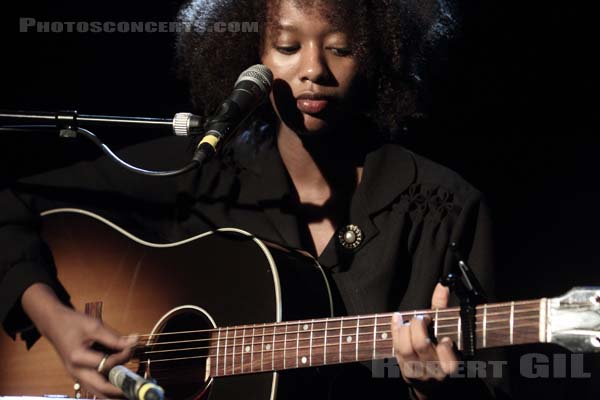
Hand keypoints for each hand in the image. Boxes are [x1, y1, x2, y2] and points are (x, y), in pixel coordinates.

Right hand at [22, 283, 136, 397]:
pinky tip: (120, 385)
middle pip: (101, 388)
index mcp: (78, 358)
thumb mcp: (94, 326)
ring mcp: (77, 375)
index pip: (107, 364)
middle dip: (119, 390)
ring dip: (113, 392)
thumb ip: (113, 337)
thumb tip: (133, 343)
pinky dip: (107, 387)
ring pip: (97, 391)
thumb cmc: (73, 323)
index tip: (133, 346)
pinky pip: (95, 386)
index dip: (123, 356)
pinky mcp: (80, 374)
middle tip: (135, 390)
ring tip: (130, 391)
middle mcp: (76, 371)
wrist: (54, 324)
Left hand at [391, 283, 458, 399]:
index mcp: (452, 364)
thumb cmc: (440, 348)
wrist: (431, 382)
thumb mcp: (447, 329)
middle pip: (421, 346)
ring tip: (410, 321)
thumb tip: (442, 284)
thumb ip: (443, 307)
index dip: (445, 346)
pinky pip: (396, 349)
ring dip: (404, 329)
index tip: (444, 338)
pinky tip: (397, 319)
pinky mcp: (404, 371)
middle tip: (421, 319)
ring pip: (405, 348)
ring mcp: (418, 372)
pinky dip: (395, 331)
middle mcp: (435, 370)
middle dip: (418, 326)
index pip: (449, 359)